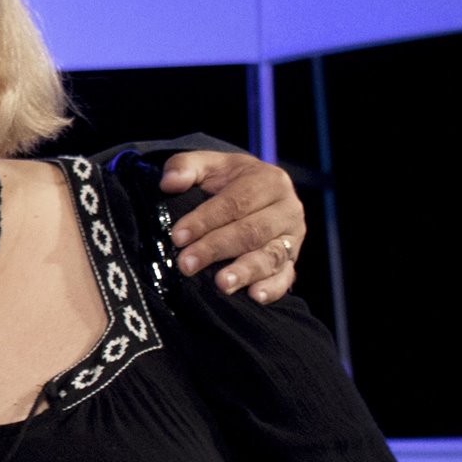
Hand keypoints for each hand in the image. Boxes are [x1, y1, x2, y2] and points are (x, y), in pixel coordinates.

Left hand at [160, 151, 305, 303]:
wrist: (254, 193)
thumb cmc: (225, 180)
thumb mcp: (207, 165)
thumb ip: (185, 166)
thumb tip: (169, 183)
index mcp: (268, 181)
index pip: (236, 202)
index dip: (206, 220)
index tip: (178, 237)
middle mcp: (287, 209)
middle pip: (252, 231)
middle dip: (216, 248)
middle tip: (187, 264)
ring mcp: (292, 238)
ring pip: (270, 256)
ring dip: (245, 271)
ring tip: (222, 284)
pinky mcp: (292, 261)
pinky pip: (285, 277)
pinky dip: (271, 288)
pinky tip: (254, 296)